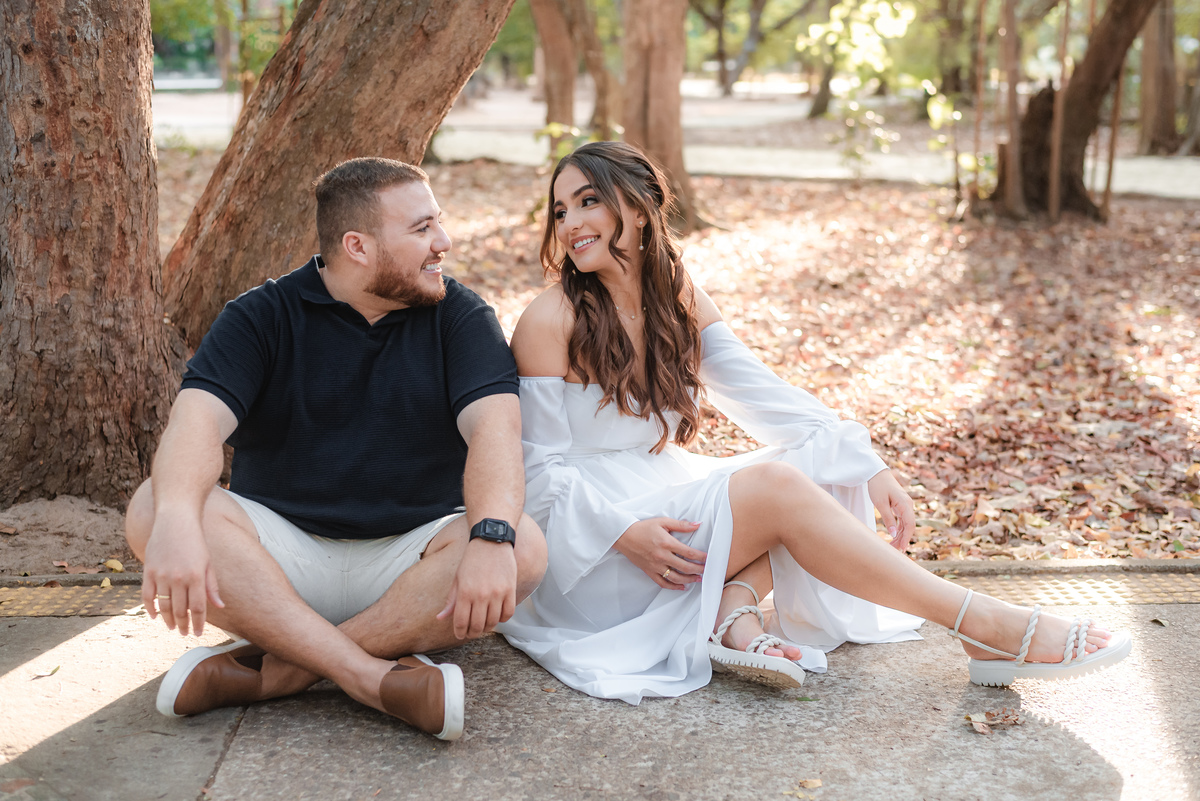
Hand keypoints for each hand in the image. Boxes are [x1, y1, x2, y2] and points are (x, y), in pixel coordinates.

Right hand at [141, 508, 223, 636]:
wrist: (176, 520)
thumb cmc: (195, 541)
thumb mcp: (208, 563)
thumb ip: (212, 586)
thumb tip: (219, 606)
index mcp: (197, 576)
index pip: (199, 608)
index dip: (199, 623)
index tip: (198, 633)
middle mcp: (179, 578)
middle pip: (181, 610)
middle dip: (184, 625)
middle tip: (185, 633)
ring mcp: (162, 575)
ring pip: (164, 606)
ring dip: (168, 620)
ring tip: (172, 627)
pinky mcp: (148, 571)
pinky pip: (147, 596)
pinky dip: (150, 608)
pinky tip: (155, 616)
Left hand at [437, 537, 517, 639]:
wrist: (491, 541)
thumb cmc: (472, 559)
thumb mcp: (457, 578)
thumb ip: (451, 600)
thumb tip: (441, 618)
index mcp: (464, 592)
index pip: (461, 622)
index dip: (460, 632)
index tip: (460, 635)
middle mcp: (481, 595)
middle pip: (477, 626)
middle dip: (473, 633)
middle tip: (472, 633)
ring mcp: (497, 593)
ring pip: (493, 622)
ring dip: (488, 628)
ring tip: (484, 625)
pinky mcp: (510, 590)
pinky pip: (508, 613)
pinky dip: (502, 619)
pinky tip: (497, 616)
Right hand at [613, 517, 706, 589]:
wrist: (624, 536)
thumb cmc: (643, 528)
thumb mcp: (663, 522)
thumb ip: (681, 525)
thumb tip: (697, 524)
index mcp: (666, 543)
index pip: (688, 553)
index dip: (701, 557)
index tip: (708, 558)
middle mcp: (662, 556)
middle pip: (685, 567)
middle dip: (698, 569)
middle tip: (706, 569)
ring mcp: (655, 566)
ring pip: (675, 577)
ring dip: (689, 580)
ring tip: (698, 579)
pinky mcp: (649, 571)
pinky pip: (663, 583)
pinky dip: (673, 586)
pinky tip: (682, 586)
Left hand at [868, 469, 914, 551]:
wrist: (876, 473)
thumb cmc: (877, 486)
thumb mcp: (880, 503)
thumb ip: (888, 518)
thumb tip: (893, 534)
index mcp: (905, 504)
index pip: (910, 525)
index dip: (907, 538)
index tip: (902, 549)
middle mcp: (908, 505)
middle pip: (909, 526)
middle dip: (903, 539)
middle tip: (894, 551)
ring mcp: (905, 506)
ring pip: (905, 525)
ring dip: (900, 536)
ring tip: (893, 547)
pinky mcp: (900, 506)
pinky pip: (902, 520)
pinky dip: (898, 529)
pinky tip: (894, 537)